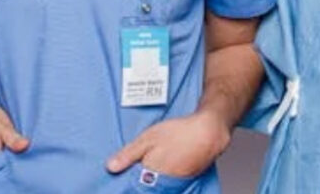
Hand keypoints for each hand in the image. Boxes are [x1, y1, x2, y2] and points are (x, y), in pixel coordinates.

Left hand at [106, 110, 230, 177]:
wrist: (209, 132)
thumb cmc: (178, 133)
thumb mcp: (147, 138)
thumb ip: (128, 154)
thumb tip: (111, 167)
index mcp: (151, 174)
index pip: (133, 188)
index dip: (127, 184)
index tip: (120, 183)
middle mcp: (164, 183)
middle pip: (146, 189)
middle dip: (139, 184)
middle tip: (138, 172)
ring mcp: (176, 183)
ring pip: (159, 187)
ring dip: (153, 182)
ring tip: (152, 169)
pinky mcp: (186, 180)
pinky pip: (171, 184)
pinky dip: (165, 179)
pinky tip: (165, 168)